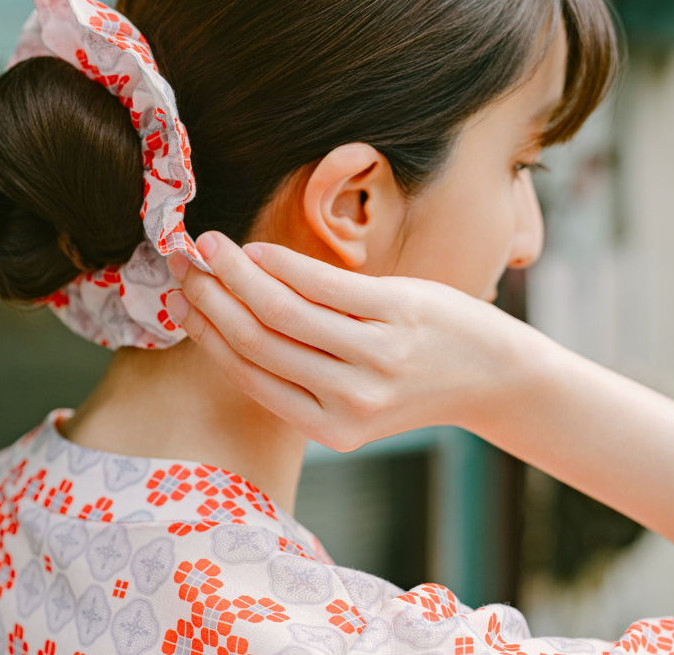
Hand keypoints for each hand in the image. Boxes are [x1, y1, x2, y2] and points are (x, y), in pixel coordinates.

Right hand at [167, 232, 535, 450]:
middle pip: (258, 341)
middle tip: (183, 263)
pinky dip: (281, 263)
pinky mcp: (397, 315)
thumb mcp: (355, 392)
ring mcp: (375, 358)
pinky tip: (258, 249)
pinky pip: (323, 286)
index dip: (207, 333)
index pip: (250, 374)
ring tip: (209, 246)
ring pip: (282, 312)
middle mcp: (349, 401)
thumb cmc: (414, 376)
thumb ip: (301, 368)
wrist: (493, 373)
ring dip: (236, 273)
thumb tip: (229, 317)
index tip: (180, 300)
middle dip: (211, 297)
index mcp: (330, 429)